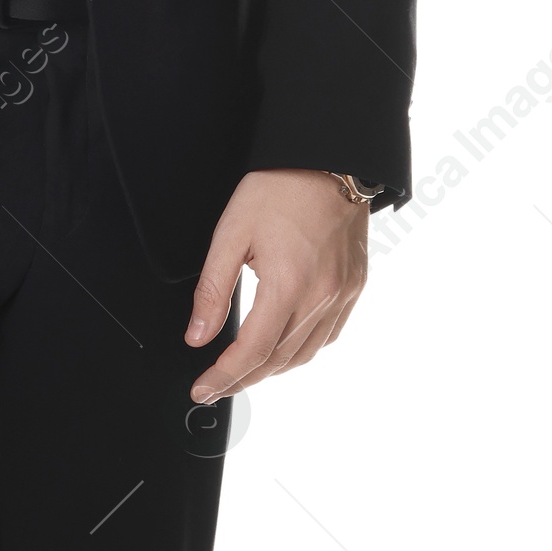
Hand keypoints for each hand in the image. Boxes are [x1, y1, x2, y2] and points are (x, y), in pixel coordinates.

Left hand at [185, 169, 367, 399]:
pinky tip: (282, 349)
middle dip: (242, 380)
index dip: (224, 376)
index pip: (253, 350)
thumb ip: (213, 290)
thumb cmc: (279, 189)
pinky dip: (301, 352)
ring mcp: (342, 294)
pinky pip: (327, 336)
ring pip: (305, 354)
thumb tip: (198, 336)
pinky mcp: (354, 287)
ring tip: (243, 372)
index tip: (202, 390)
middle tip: (215, 387)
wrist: (329, 161)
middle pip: (278, 360)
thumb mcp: (231, 233)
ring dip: (271, 370)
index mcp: (289, 284)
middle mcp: (322, 296)